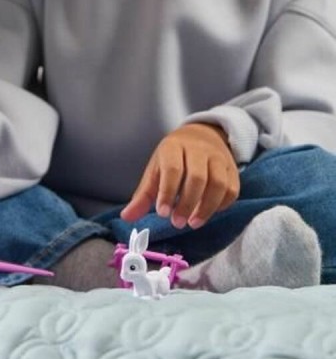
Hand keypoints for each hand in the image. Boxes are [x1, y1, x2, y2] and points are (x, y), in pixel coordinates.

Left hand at [120, 123, 239, 228]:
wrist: (201, 135)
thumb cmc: (173, 157)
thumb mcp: (155, 170)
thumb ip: (143, 195)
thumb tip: (126, 217)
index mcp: (173, 146)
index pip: (172, 169)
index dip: (167, 192)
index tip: (163, 213)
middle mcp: (198, 150)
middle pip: (197, 177)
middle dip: (187, 203)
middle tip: (178, 223)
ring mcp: (218, 158)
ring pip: (218, 184)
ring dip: (207, 207)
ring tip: (193, 223)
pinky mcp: (232, 168)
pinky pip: (232, 189)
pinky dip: (222, 205)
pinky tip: (209, 213)